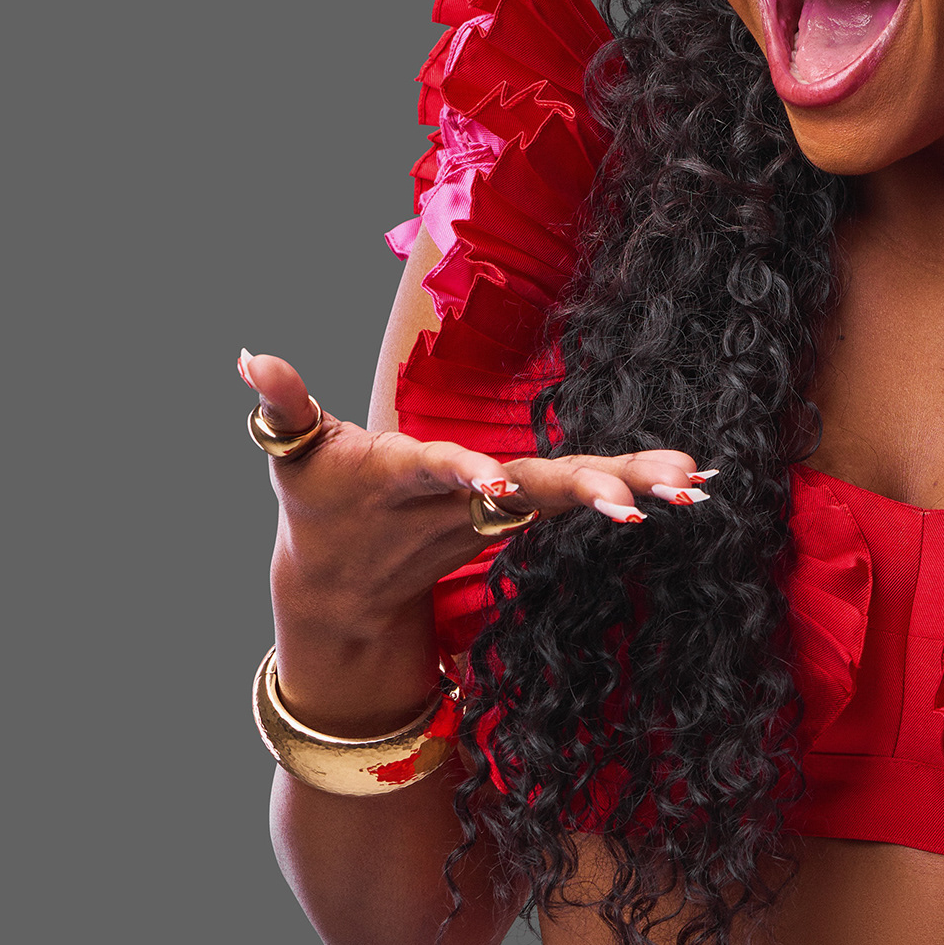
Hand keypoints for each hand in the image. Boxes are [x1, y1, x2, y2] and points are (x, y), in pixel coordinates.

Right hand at [239, 347, 709, 723]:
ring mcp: (498, 509)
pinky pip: (587, 492)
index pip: (438, 472)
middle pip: (529, 491)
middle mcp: (462, 500)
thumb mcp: (290, 452)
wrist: (341, 589)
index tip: (497, 486)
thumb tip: (250, 355)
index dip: (466, 475)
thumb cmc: (316, 502)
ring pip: (570, 493)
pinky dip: (638, 485)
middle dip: (582, 492)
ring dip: (633, 486)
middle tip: (639, 505)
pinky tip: (693, 483)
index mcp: (405, 479)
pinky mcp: (522, 508)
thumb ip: (281, 401)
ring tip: (692, 486)